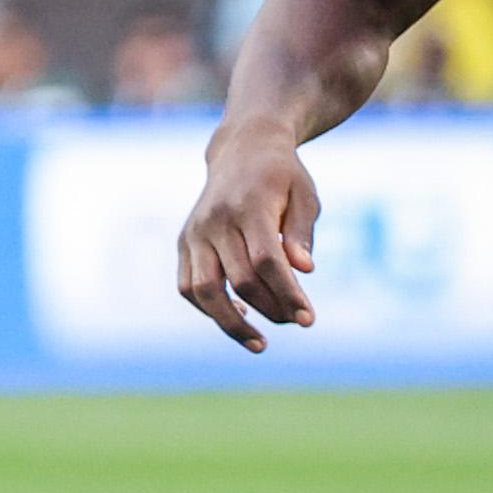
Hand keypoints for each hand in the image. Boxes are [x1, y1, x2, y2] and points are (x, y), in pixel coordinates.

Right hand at [175, 124, 320, 350]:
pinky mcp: (184, 242)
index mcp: (249, 206)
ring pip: (204, 291)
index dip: (288, 295)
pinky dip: (208, 309)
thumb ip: (301, 233)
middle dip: (270, 309)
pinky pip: (188, 286)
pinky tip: (238, 315)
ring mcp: (195, 232)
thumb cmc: (282, 176)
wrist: (242, 149)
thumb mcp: (304, 195)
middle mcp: (215, 220)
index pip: (267, 262)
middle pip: (240, 280)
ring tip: (260, 343)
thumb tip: (304, 271)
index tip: (308, 319)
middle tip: (295, 323)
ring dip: (232, 323)